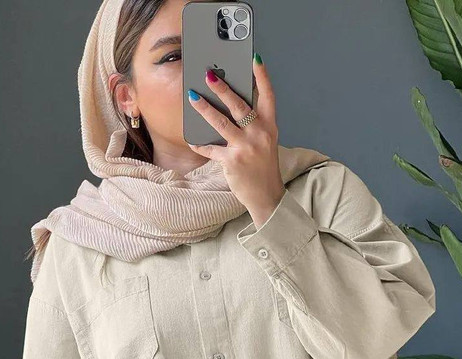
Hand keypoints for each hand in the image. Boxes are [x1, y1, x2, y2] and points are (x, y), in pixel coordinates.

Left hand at [186, 53, 285, 228]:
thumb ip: (253, 124)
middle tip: (209, 74)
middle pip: (239, 105)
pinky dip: (200, 145)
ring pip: (221, 122)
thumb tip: (230, 105)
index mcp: (269, 126)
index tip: (254, 59)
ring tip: (192, 96)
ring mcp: (246, 147)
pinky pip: (212, 149)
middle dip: (222, 88)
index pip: (268, 96)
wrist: (266, 195)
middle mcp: (259, 134)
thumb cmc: (262, 166)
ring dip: (204, 108)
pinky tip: (192, 140)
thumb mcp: (265, 141)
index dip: (262, 77)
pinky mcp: (232, 161)